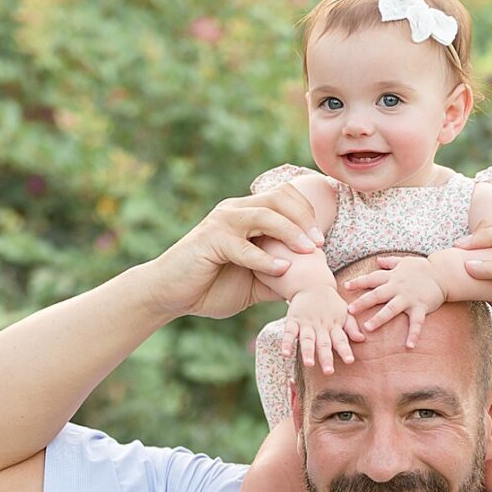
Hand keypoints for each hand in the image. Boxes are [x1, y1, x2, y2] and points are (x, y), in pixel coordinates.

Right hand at [150, 189, 321, 324]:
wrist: (170, 295)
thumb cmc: (210, 286)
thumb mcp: (254, 281)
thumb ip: (279, 275)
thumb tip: (311, 282)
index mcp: (246, 215)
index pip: (284, 197)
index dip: (307, 213)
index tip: (321, 241)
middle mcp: (234, 211)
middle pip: (279, 198)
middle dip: (304, 218)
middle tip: (318, 243)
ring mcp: (222, 223)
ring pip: (265, 215)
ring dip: (291, 232)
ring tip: (307, 251)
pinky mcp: (210, 240)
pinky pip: (244, 246)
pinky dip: (266, 259)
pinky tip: (281, 271)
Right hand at [281, 277, 356, 375]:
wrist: (312, 284)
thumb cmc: (331, 304)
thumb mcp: (344, 313)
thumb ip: (352, 327)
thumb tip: (362, 339)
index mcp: (334, 326)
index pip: (341, 340)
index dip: (345, 350)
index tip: (349, 360)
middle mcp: (320, 326)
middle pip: (323, 344)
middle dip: (326, 357)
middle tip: (328, 371)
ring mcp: (306, 324)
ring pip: (307, 339)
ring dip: (307, 352)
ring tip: (309, 364)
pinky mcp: (293, 320)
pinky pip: (289, 332)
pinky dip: (286, 343)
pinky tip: (285, 354)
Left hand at [349, 254, 448, 343]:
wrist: (443, 272)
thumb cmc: (423, 268)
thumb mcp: (404, 261)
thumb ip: (390, 262)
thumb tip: (377, 260)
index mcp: (392, 277)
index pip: (372, 278)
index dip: (359, 282)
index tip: (345, 287)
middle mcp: (398, 287)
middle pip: (377, 294)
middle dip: (363, 302)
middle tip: (349, 311)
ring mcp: (409, 297)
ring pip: (391, 309)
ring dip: (379, 318)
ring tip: (368, 328)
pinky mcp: (421, 306)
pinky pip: (416, 322)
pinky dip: (413, 334)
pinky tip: (408, 346)